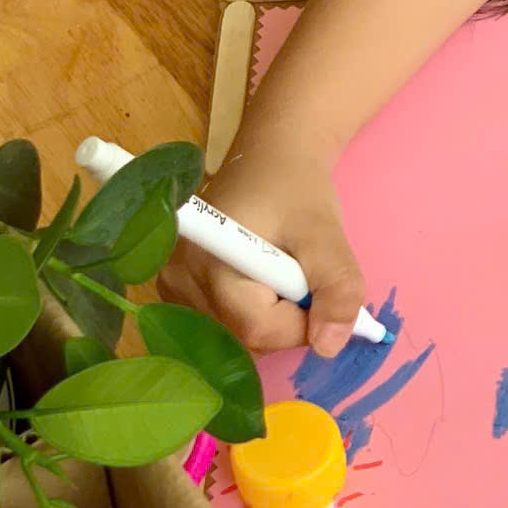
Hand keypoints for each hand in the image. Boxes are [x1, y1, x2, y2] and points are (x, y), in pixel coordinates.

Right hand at [157, 137, 365, 357]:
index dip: (303, 321)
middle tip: (300, 272)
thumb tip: (329, 347)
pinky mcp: (176, 293)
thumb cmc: (294, 190)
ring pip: (237, 337)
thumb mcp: (326, 233)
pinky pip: (225, 326)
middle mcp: (177, 282)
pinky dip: (254, 312)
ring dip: (273, 316)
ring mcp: (172, 290)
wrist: (269, 161)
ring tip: (280, 270)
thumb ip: (336, 287)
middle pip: (245, 337)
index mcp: (208, 262)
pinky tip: (261, 280)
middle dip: (288, 317)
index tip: (320, 288)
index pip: (259, 328)